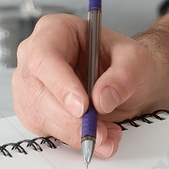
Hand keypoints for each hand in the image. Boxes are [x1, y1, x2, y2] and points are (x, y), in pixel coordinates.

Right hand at [12, 14, 165, 158]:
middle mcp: (35, 57)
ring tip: (106, 135)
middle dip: (70, 118)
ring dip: (73, 133)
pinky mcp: (35, 111)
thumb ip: (123, 76)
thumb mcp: (136, 60)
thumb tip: (102, 98)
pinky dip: (72, 138)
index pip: (44, 56)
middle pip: (37, 91)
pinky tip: (97, 135)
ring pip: (39, 116)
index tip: (83, 106)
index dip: (60, 84)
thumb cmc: (127, 62)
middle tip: (99, 131)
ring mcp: (31, 85)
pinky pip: (45, 130)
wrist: (131, 81)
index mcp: (55, 30)